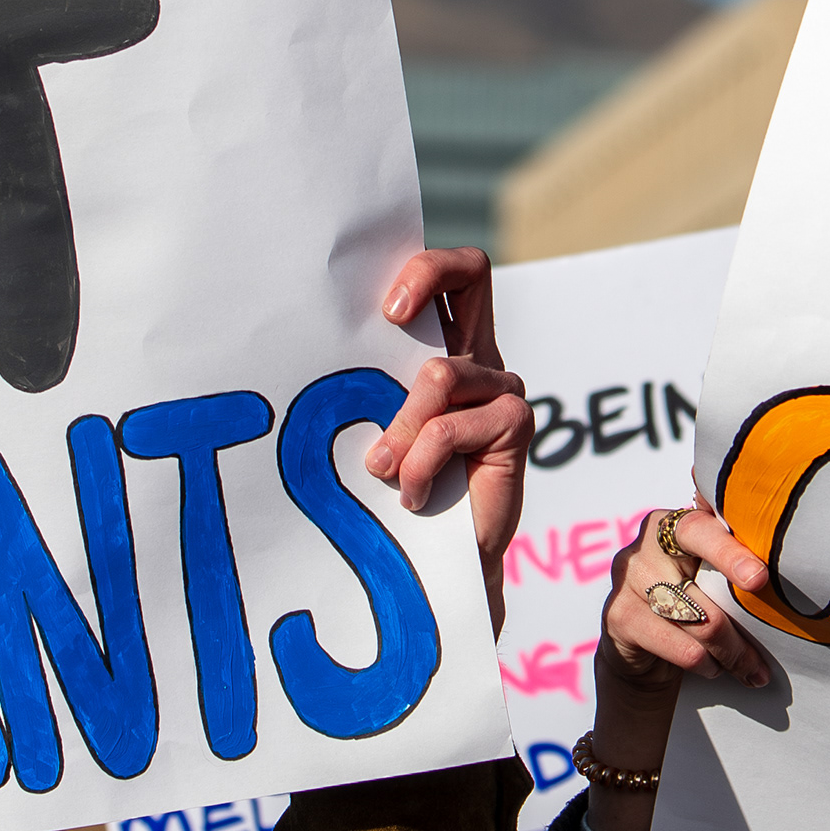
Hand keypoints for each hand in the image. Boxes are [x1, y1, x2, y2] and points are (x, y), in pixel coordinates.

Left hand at [363, 249, 532, 630]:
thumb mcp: (378, 426)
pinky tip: (412, 494)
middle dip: (424, 275)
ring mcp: (502, 388)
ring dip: (400, 429)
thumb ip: (371, 388)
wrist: (439, 561)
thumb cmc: (397, 489)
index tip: (385, 309)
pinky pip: (451, 426)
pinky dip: (421, 462)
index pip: (451, 275)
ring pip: (438, 373)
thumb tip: (313, 351)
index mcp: (446, 347)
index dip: (423, 269)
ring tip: (384, 471)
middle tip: (390, 318)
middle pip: (474, 269)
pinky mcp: (516, 425)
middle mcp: (480, 357)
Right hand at [580, 500, 775, 830]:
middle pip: (699, 582)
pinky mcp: (618, 617)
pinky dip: (705, 663)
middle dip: (740, 619)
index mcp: (673, 524)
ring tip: (750, 667)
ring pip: (695, 620)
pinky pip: (677, 645)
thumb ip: (733, 564)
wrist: (639, 644)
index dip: (730, 552)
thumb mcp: (710, 575)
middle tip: (770, 641)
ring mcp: (626, 579)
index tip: (760, 579)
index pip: (700, 529)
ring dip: (730, 650)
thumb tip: (796, 570)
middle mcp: (645, 545)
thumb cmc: (691, 601)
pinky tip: (715, 669)